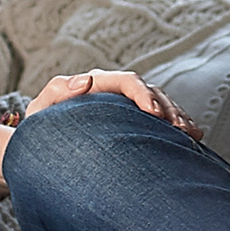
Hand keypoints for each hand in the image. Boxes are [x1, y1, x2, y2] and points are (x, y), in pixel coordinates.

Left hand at [0, 69, 203, 200]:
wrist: (40, 149)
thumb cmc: (38, 130)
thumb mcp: (40, 111)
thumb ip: (56, 92)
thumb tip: (84, 81)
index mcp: (94, 85)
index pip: (125, 81)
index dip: (142, 93)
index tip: (152, 112)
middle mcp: (114, 93)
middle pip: (149, 91)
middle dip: (167, 108)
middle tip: (179, 128)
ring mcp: (126, 108)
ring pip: (160, 105)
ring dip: (177, 117)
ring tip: (191, 133)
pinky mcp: (134, 125)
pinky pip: (160, 121)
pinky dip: (177, 126)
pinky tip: (192, 137)